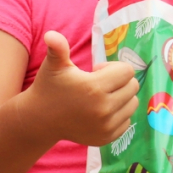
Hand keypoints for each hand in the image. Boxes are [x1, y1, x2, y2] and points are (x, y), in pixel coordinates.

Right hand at [24, 31, 138, 145]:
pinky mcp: (107, 138)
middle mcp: (103, 109)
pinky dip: (118, 114)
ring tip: (100, 97)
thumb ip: (58, 48)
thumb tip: (51, 34)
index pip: (127, 71)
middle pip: (132, 86)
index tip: (96, 72)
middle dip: (119, 81)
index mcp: (94, 88)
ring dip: (121, 97)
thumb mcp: (54, 66)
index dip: (112, 68)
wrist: (40, 119)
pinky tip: (99, 112)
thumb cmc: (49, 87)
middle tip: (98, 84)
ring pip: (132, 103)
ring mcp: (106, 126)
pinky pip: (127, 120)